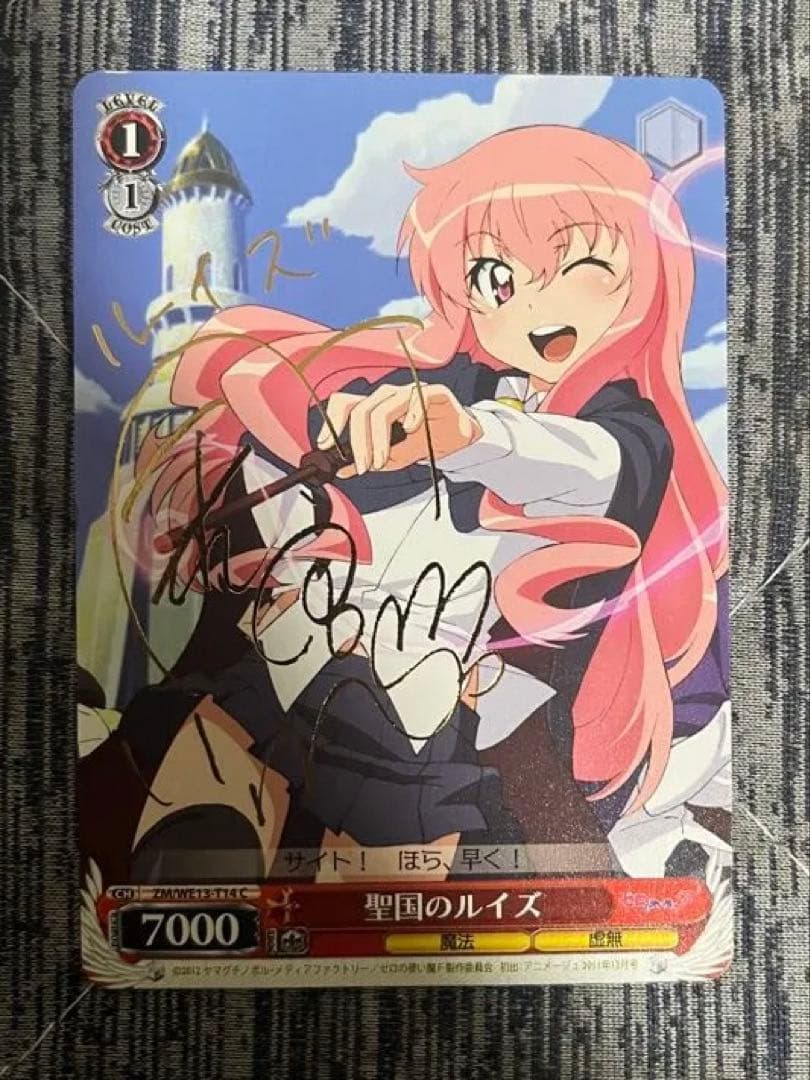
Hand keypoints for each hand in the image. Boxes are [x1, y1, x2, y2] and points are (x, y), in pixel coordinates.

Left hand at [316, 382, 480, 476]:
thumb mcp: (393, 458)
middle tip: (363, 466)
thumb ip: (368, 460)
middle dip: (358, 442)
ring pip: (384, 406)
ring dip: (379, 438)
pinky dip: (411, 414)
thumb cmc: (426, 442)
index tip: (324, 445)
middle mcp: (389, 395)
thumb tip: (341, 471)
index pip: (346, 404)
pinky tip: (410, 430)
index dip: (331, 422)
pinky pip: (418, 398)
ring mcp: (410, 392)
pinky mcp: (434, 392)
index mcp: (376, 406)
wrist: (461, 440)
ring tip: (382, 459)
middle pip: (362, 409)